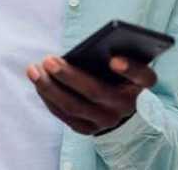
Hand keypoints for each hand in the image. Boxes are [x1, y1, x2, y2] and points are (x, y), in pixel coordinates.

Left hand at [26, 55, 156, 134]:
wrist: (123, 109)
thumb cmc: (122, 77)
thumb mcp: (128, 66)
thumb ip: (119, 54)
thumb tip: (95, 49)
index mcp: (142, 86)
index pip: (143, 77)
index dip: (130, 69)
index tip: (114, 60)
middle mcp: (126, 106)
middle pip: (96, 92)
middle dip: (69, 76)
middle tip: (49, 60)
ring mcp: (106, 121)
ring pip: (74, 106)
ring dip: (50, 87)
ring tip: (34, 69)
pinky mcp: (88, 129)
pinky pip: (64, 114)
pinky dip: (49, 97)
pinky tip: (38, 81)